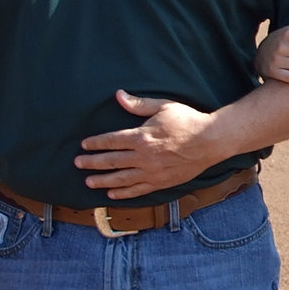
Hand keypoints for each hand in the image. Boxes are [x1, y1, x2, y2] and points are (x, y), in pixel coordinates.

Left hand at [75, 90, 221, 198]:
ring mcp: (151, 172)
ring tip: (88, 181)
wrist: (210, 141)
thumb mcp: (163, 107)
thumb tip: (119, 96)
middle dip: (92, 162)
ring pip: (120, 179)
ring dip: (102, 180)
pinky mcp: (160, 182)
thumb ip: (139, 104)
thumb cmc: (187, 121)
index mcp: (141, 137)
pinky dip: (123, 193)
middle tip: (78, 164)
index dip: (96, 143)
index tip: (84, 145)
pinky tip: (111, 194)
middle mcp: (143, 157)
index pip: (111, 140)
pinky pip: (137, 190)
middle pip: (111, 161)